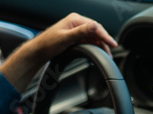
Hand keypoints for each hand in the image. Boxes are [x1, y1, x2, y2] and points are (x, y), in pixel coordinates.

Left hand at [0, 13, 117, 92]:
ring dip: (100, 45)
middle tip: (111, 51)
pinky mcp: (76, 37)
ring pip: (93, 37)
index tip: (112, 43)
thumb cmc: (48, 44)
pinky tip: (99, 52)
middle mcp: (77, 23)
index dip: (105, 35)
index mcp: (75, 19)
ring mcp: (76, 30)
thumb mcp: (66, 38)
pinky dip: (95, 46)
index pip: (95, 26)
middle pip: (96, 31)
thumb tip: (94, 25)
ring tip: (107, 54)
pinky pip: (89, 41)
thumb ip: (81, 31)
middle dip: (105, 41)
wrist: (39, 51)